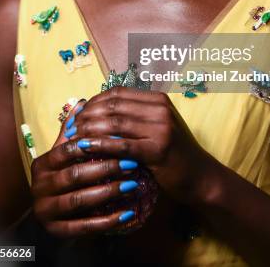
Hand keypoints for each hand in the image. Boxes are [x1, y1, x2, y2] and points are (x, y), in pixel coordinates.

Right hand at [31, 100, 139, 237]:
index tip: (121, 139)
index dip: (93, 144)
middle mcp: (40, 187)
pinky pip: (84, 227)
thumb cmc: (63, 176)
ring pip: (78, 200)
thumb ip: (72, 131)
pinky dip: (107, 221)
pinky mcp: (57, 231)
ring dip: (108, 192)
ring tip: (133, 185)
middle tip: (132, 164)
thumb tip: (82, 102)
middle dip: (105, 168)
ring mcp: (46, 210)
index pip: (67, 150)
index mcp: (43, 164)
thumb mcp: (64, 154)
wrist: (51, 213)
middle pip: (74, 174)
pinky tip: (128, 214)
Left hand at [67, 87, 216, 205]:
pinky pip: (122, 145)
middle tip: (70, 127)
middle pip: (113, 106)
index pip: (117, 93)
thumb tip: (94, 111)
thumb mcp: (154, 128)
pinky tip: (85, 149)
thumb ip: (132, 118)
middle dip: (87, 115)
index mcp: (158, 99)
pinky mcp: (158, 150)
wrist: (199, 176)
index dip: (94, 101)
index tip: (77, 113)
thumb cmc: (172, 153)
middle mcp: (160, 109)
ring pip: (115, 123)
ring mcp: (161, 128)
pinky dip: (100, 145)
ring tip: (73, 138)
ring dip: (89, 130)